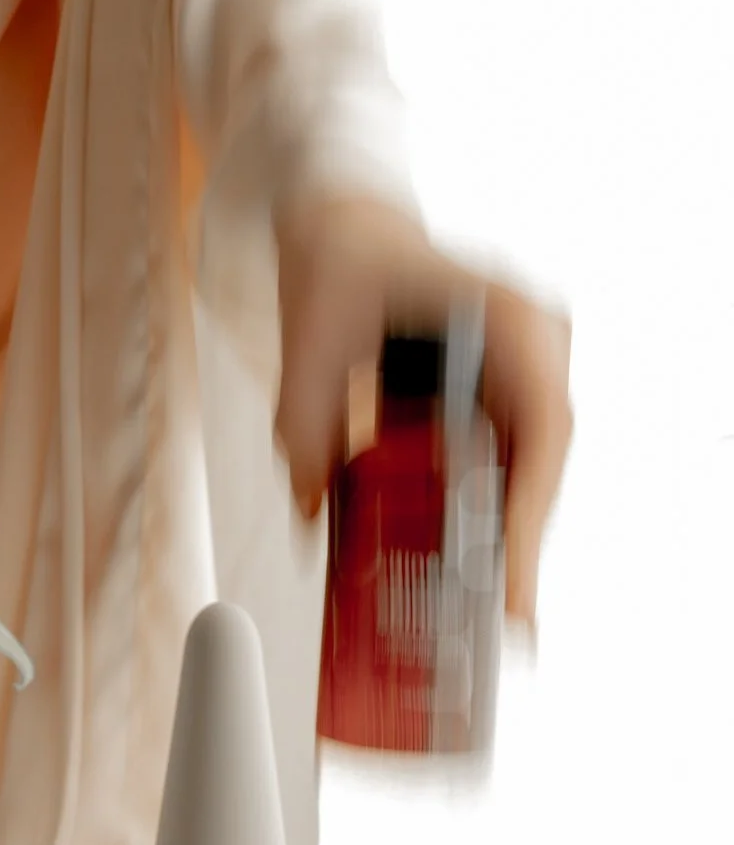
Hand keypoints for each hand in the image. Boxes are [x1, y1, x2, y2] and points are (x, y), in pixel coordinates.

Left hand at [274, 197, 572, 630]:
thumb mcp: (310, 335)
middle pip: (538, 466)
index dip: (530, 515)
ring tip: (476, 609)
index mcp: (506, 316)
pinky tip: (443, 560)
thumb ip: (304, 421)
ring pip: (522, 474)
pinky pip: (494, 465)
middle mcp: (530, 346)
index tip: (515, 584)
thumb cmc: (341, 255)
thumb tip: (309, 506)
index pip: (541, 428)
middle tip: (498, 624)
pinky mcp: (495, 396)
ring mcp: (519, 371)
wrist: (343, 220)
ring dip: (494, 537)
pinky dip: (469, 513)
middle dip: (514, 547)